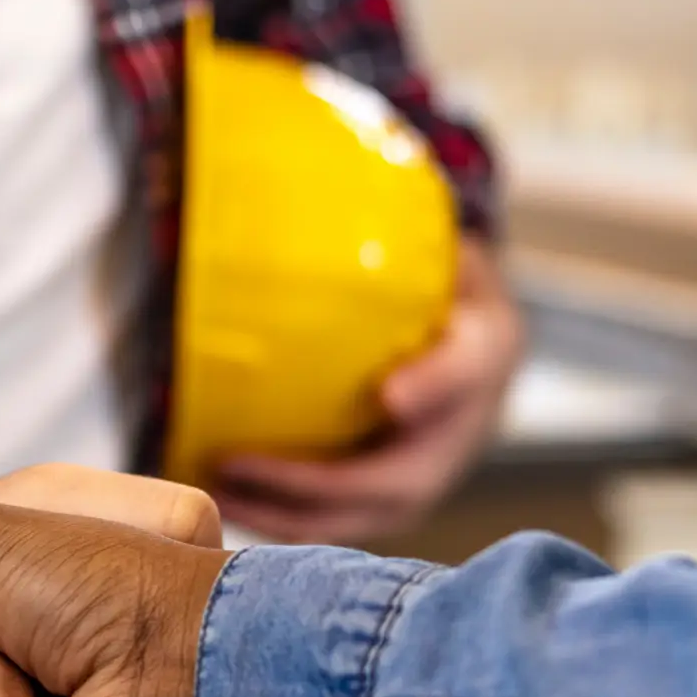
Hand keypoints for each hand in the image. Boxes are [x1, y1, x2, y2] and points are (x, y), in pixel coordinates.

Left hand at [213, 238, 521, 544]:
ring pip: (360, 515)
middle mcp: (464, 428)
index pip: (470, 369)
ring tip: (210, 484)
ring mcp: (429, 476)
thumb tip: (299, 174)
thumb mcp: (432, 239)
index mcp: (485, 348)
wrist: (466, 343)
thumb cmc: (433, 280)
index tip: (393, 395)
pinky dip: (277, 519)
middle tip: (237, 458)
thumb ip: (391, 226)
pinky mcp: (390, 502)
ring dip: (281, 512)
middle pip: (400, 478)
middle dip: (314, 481)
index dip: (436, 387)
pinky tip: (219, 496)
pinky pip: (335, 523)